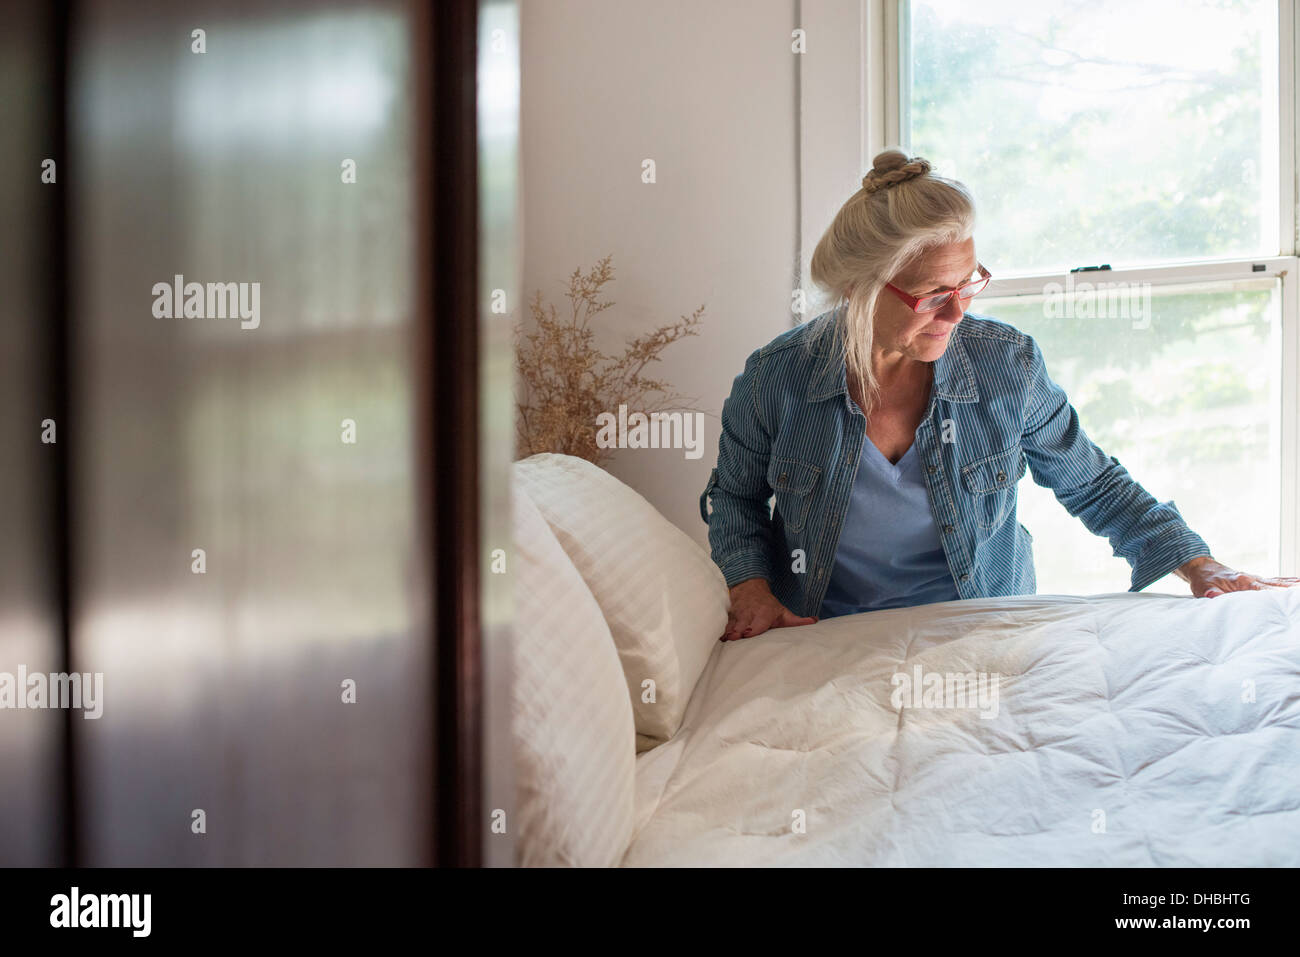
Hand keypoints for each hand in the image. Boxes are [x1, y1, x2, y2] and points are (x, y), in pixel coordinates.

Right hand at [721, 578, 817, 640]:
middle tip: (733, 639)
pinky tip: (714, 638)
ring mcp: (736, 614)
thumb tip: (815, 622)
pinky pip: (721, 623)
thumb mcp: (783, 612)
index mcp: (763, 614)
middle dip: (736, 633)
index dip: (751, 630)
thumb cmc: (768, 605)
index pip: (756, 624)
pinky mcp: (726, 614)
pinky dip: (717, 630)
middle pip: (740, 625)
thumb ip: (797, 621)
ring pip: (728, 625)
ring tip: (722, 641)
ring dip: (725, 633)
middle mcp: (748, 614)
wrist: (749, 587)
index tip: (747, 635)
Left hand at [1175, 556, 1299, 598]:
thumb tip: (1214, 596)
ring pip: (1278, 582)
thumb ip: (1211, 593)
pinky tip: (1297, 584)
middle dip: (1290, 591)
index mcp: (1242, 582)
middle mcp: (1252, 579)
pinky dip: (1286, 582)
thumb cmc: (1203, 580)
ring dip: (1292, 586)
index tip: (1288, 600)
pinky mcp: (1255, 580)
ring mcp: (1255, 579)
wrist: (1202, 567)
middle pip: (1276, 585)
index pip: (1263, 590)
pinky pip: (1274, 581)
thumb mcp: (1204, 588)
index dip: (1276, 595)